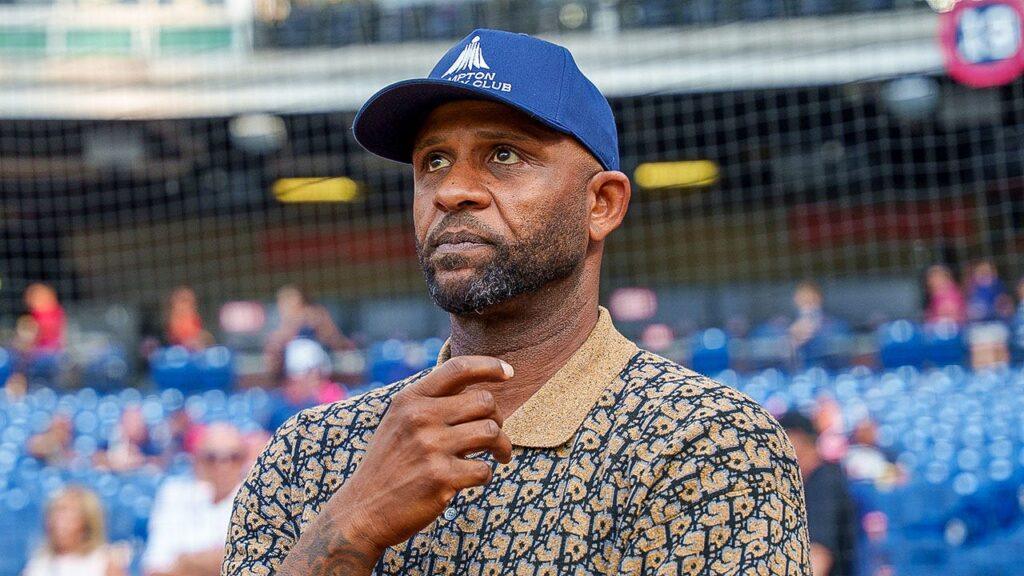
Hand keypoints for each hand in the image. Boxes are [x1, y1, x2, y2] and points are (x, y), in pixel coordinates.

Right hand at [280, 355, 514, 574]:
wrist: (362, 510)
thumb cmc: (389, 464)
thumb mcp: (399, 421)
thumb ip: (431, 402)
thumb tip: (478, 387)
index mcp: (410, 399)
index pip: (457, 368)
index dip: (489, 365)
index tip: (508, 373)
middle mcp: (420, 418)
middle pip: (484, 402)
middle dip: (498, 419)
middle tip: (494, 436)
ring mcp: (430, 447)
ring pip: (491, 432)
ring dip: (501, 446)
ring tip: (497, 456)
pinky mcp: (440, 478)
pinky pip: (484, 469)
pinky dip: (485, 475)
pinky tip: (472, 478)